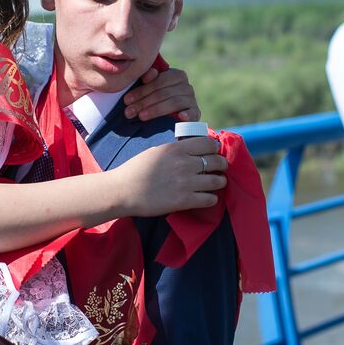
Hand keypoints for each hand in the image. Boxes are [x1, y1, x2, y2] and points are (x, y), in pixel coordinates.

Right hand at [111, 137, 227, 215]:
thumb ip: (175, 150)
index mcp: (177, 148)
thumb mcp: (156, 151)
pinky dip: (211, 198)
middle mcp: (185, 163)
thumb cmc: (135, 169)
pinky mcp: (184, 201)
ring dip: (219, 182)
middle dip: (221, 165)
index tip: (213, 153)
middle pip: (217, 161)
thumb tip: (191, 149)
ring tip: (215, 183)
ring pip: (218, 181)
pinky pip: (210, 199)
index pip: (209, 144)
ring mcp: (186, 183)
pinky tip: (206, 197)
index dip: (215, 148)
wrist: (122, 190)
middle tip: (218, 169)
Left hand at [124, 67, 199, 121]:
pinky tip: (180, 117)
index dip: (141, 90)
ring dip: (156, 109)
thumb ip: (148, 80)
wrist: (173, 118)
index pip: (158, 81)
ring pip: (174, 102)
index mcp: (176, 75)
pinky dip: (187, 115)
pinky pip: (192, 113)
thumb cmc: (157, 100)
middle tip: (129, 111)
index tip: (126, 100)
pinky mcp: (196, 113)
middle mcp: (186, 86)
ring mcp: (192, 99)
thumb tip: (147, 76)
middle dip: (144, 102)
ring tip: (141, 116)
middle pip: (164, 92)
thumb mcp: (151, 89)